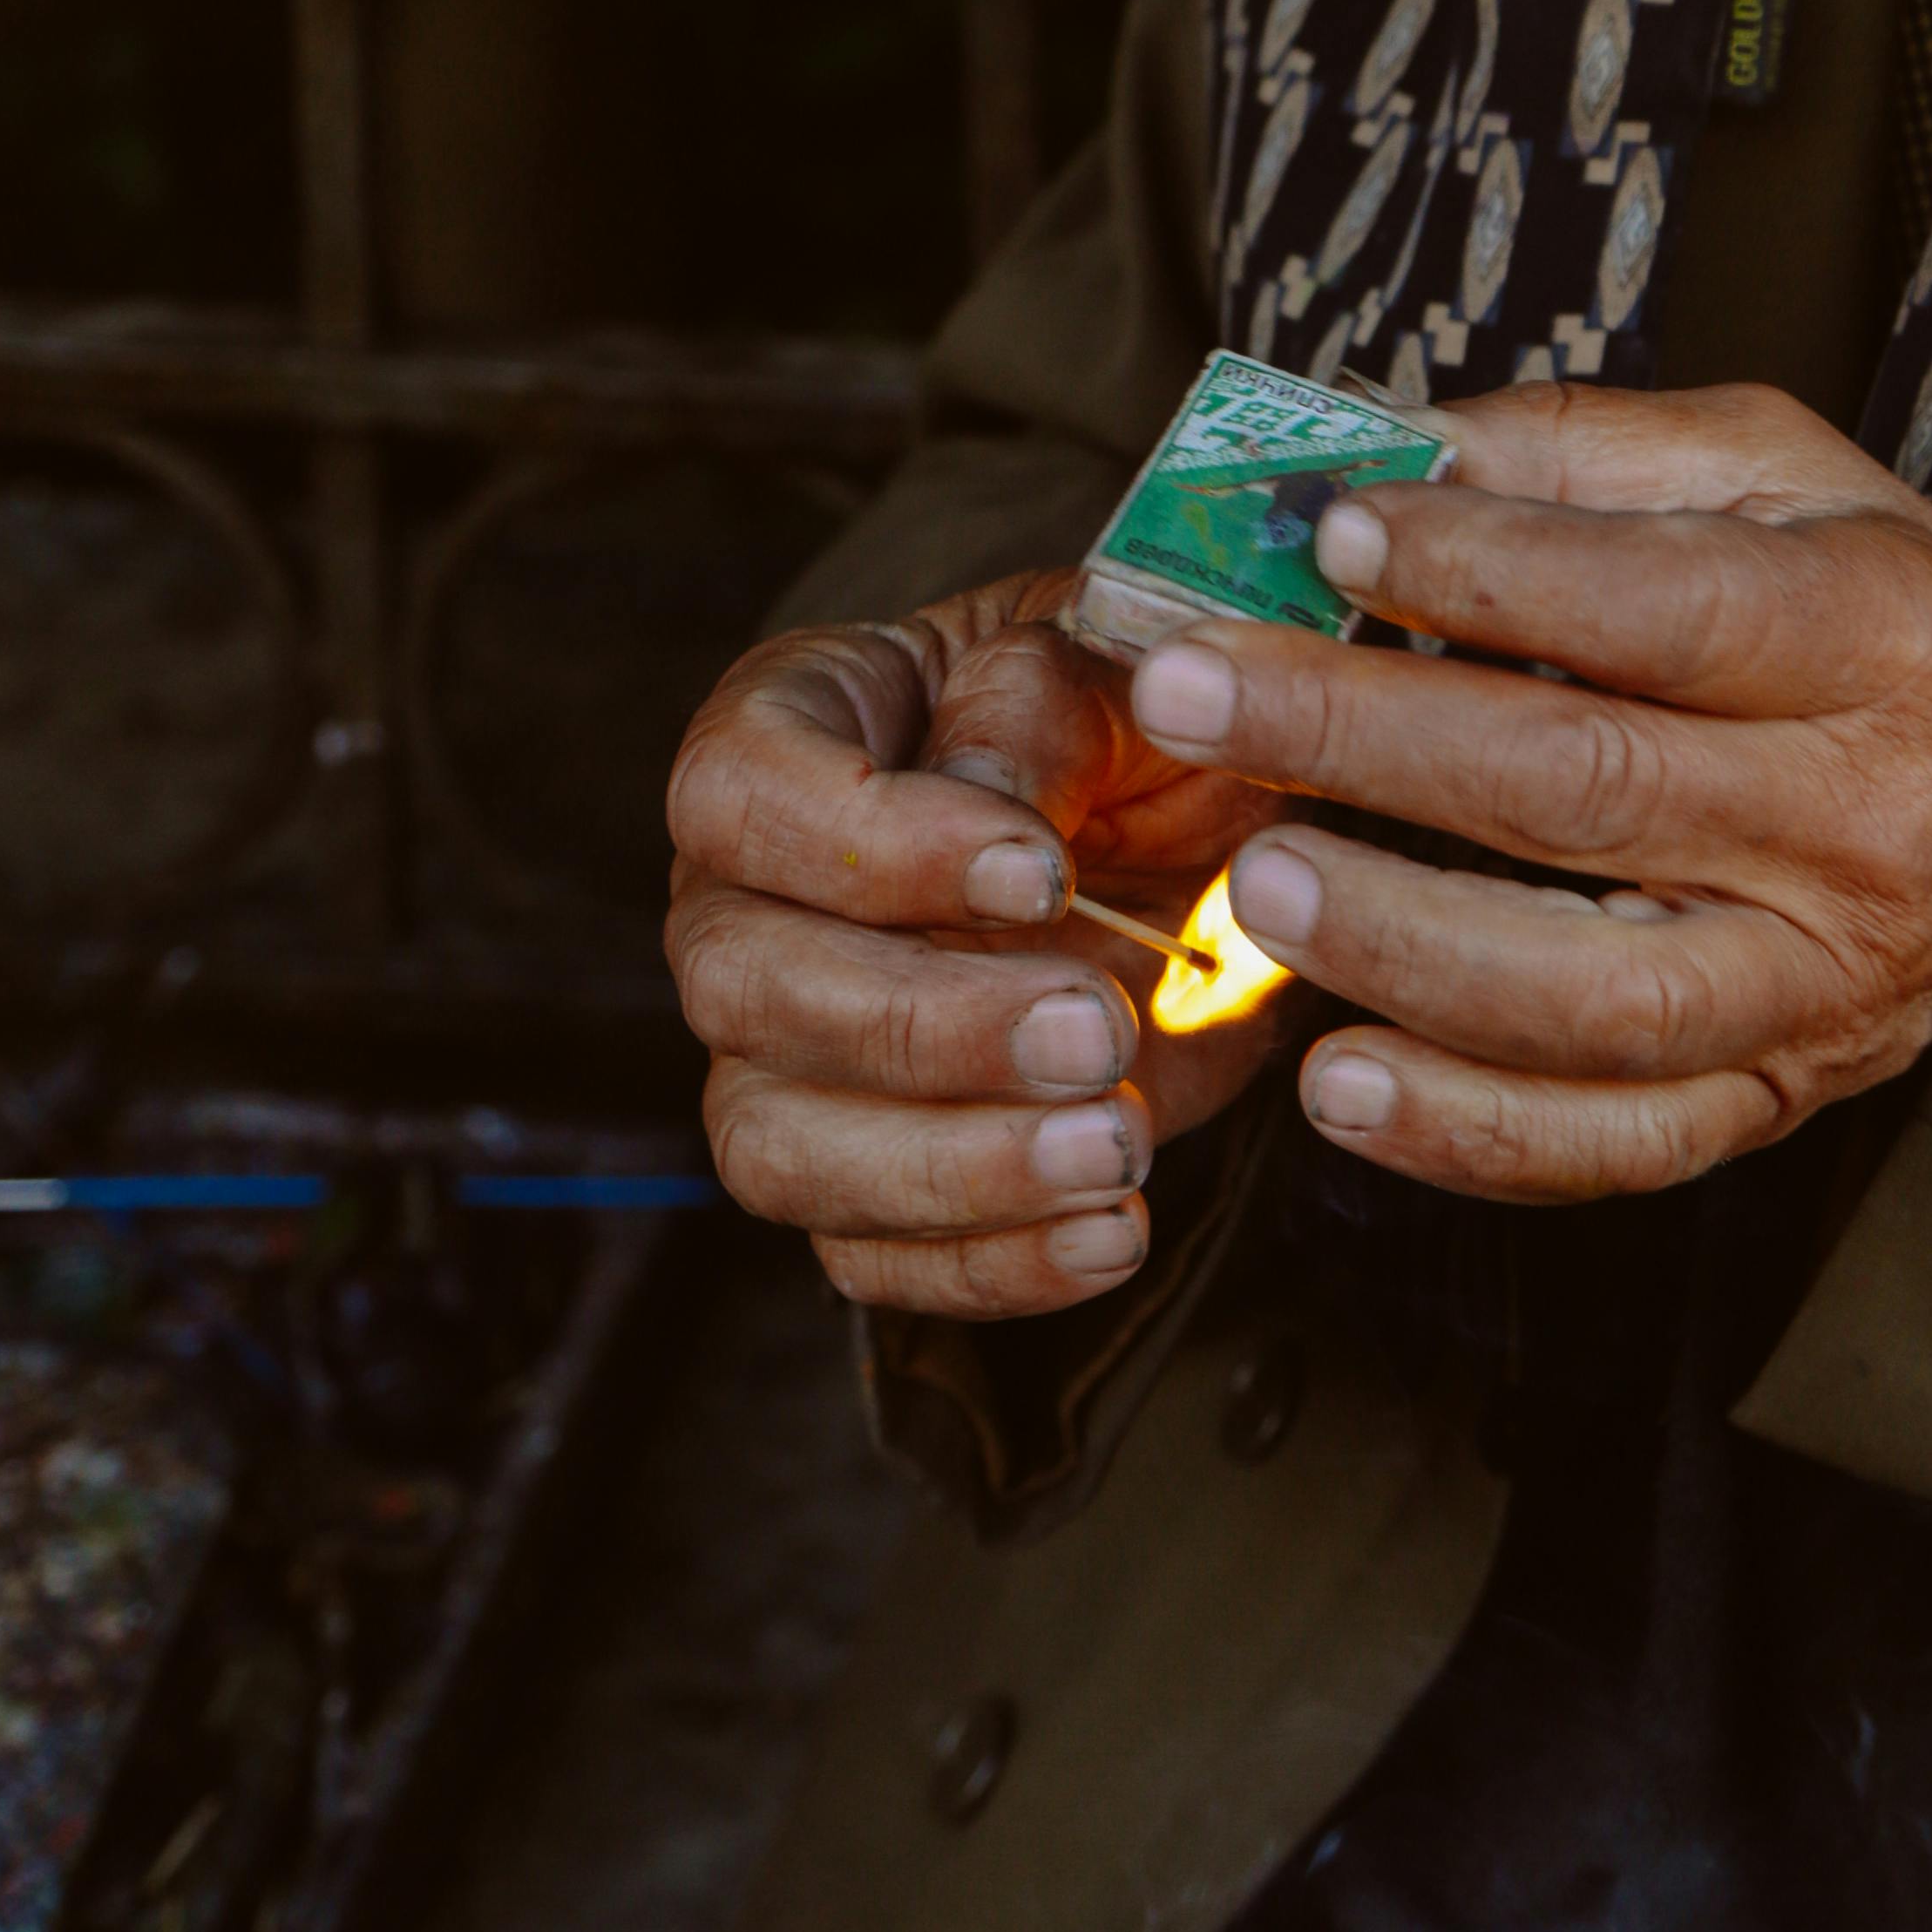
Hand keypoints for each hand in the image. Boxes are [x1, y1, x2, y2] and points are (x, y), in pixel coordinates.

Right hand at [664, 577, 1298, 1318]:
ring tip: (1115, 1147)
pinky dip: (990, 1264)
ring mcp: (777, 1057)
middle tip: (1096, 1027)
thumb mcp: (1111, 666)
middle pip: (743, 985)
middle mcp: (740, 902)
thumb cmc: (1124, 723)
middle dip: (923, 1024)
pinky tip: (1111, 1231)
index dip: (872, 844)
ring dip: (951, 1163)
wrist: (1192, 845)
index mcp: (784, 738)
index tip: (1042, 871)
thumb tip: (991, 807)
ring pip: (775, 1144)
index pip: (739, 791)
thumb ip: (1041, 706)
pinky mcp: (852, 1182)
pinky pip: (868, 1256)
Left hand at [1124, 382, 1931, 1200]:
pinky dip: (1468, 1130)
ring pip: (1596, 997)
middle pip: (1588, 786)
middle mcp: (1866, 818)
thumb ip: (1574, 452)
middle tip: (1194, 692)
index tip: (1328, 533)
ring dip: (1403, 944)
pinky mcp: (1778, 1094)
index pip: (1659, 607)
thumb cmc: (1854, 598)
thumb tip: (1377, 456)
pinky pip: (1615, 1143)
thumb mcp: (1764, 467)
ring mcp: (1823, 979)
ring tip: (1255, 884)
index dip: (1483, 571)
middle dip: (1363, 737)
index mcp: (1878, 632)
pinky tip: (1341, 1079)